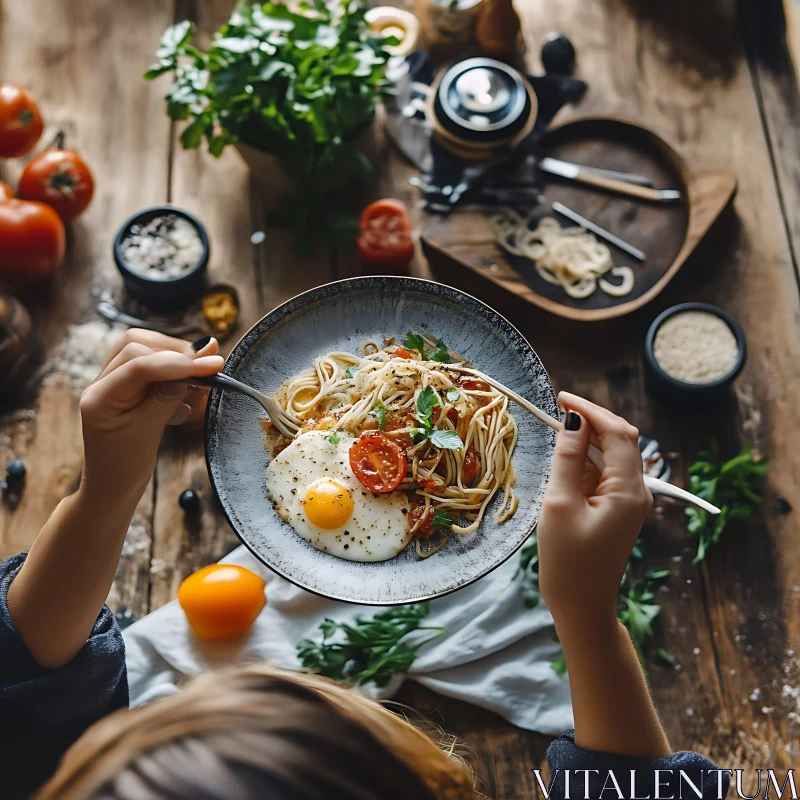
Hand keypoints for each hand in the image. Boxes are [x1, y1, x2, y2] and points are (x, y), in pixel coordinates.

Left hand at [79, 330, 223, 504]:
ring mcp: (111, 381)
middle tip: (208, 365)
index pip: (140, 364)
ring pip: (141, 347)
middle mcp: (101, 383)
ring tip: (199, 371)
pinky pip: (147, 361)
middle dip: (175, 351)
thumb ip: (168, 397)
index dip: (179, 362)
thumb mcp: (149, 433)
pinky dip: (170, 365)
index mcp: (100, 398)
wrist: (111, 485)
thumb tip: (195, 368)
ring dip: (173, 354)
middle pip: (136, 344)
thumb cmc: (125, 466)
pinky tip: (186, 380)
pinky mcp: (125, 384)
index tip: (213, 365)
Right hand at [537, 392, 651, 624]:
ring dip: (587, 442)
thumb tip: (573, 420)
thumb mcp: (560, 503)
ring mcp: (629, 502)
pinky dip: (586, 464)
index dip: (592, 410)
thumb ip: (568, 457)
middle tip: (557, 410)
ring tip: (556, 434)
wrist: (582, 606)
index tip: (561, 397)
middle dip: (592, 421)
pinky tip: (565, 465)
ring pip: (612, 457)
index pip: (618, 432)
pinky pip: (605, 476)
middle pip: (621, 440)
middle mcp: (637, 491)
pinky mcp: (618, 511)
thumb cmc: (568, 560)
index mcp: (628, 489)